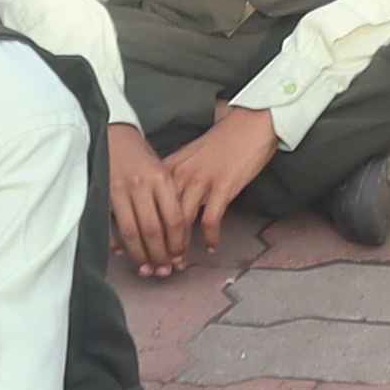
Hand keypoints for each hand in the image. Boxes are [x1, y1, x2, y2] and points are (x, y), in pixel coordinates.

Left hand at [110, 110, 264, 278]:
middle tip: (159, 264)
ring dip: (180, 247)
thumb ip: (174, 179)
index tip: (140, 249)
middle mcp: (180, 176)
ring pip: (181, 223)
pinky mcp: (223, 186)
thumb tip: (163, 205)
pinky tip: (211, 246)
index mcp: (168, 169)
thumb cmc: (221, 142)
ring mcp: (201, 181)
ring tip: (180, 262)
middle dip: (158, 246)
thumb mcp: (188, 157)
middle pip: (160, 218)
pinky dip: (210, 237)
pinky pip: (211, 220)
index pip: (146, 206)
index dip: (142, 231)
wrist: (249, 125)